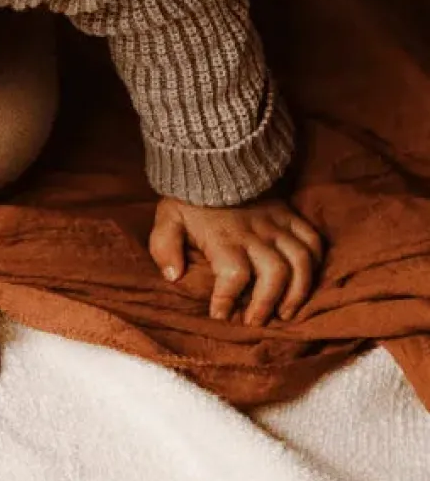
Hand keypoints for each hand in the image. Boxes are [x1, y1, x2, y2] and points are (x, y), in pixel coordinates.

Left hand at [149, 195, 323, 324]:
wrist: (215, 158)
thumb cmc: (189, 196)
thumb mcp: (167, 218)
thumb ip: (164, 246)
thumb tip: (173, 276)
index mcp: (223, 237)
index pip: (233, 275)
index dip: (228, 299)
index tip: (220, 316)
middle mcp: (255, 233)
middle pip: (273, 273)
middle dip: (266, 303)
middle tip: (254, 322)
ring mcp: (277, 224)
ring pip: (300, 261)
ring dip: (297, 291)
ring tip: (285, 313)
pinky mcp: (291, 215)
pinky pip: (313, 241)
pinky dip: (315, 263)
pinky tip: (305, 283)